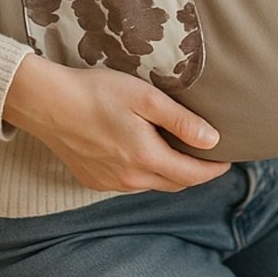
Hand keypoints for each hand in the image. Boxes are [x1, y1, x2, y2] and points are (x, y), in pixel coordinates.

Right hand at [4, 53, 230, 192]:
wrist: (49, 104)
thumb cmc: (97, 93)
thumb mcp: (145, 98)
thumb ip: (180, 120)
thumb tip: (212, 140)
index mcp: (145, 158)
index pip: (192, 175)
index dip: (214, 169)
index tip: (228, 157)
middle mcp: (129, 179)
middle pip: (174, 183)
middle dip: (196, 173)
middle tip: (209, 155)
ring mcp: (110, 183)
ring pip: (152, 183)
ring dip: (170, 172)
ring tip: (180, 151)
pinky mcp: (94, 179)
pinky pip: (130, 182)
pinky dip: (146, 172)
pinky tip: (144, 152)